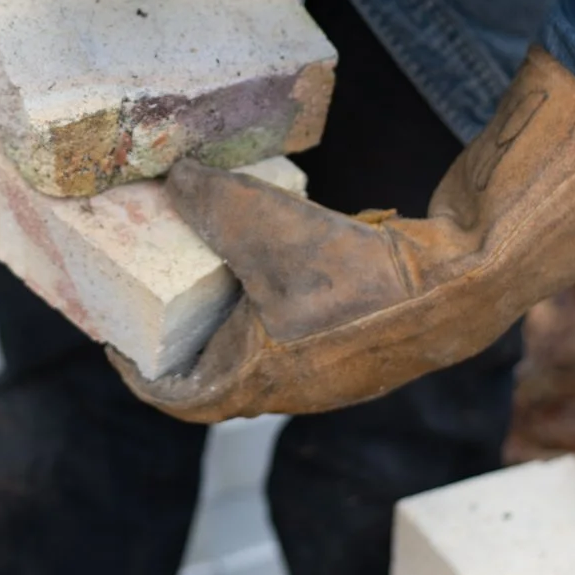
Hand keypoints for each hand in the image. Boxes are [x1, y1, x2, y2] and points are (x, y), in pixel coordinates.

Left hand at [107, 48, 574, 422]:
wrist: (460, 281)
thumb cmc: (353, 268)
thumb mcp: (258, 218)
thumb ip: (203, 195)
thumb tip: (171, 174)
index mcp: (257, 379)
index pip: (177, 400)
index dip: (137, 375)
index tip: (114, 346)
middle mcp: (295, 391)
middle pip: (221, 379)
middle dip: (185, 344)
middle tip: (158, 301)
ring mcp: (337, 376)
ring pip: (267, 356)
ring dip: (237, 325)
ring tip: (216, 276)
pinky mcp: (370, 349)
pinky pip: (308, 335)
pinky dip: (283, 306)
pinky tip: (286, 260)